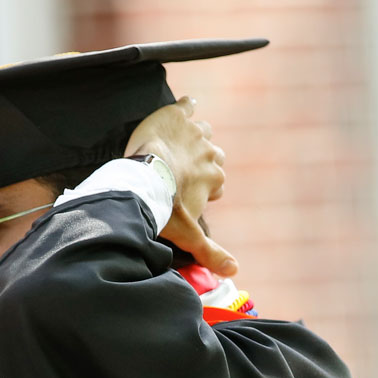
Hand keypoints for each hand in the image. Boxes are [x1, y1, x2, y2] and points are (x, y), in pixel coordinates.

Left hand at [124, 99, 238, 277]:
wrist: (143, 179)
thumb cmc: (165, 208)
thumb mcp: (188, 234)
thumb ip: (209, 252)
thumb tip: (234, 272)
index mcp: (214, 178)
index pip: (216, 182)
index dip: (204, 189)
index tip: (188, 195)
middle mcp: (210, 153)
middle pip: (213, 156)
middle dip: (202, 163)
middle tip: (181, 172)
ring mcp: (195, 133)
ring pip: (203, 131)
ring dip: (196, 137)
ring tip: (181, 143)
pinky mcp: (177, 116)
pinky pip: (188, 105)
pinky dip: (187, 107)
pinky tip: (185, 107)